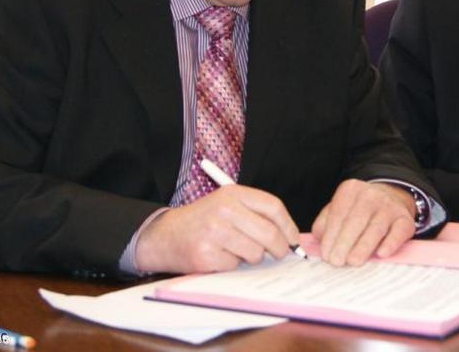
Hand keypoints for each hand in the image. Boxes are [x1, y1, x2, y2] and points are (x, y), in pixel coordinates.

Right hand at [134, 185, 299, 273]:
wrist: (164, 235)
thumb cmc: (204, 220)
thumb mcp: (228, 204)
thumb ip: (255, 213)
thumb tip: (290, 236)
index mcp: (233, 193)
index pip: (273, 206)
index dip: (288, 225)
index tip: (294, 238)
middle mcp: (224, 209)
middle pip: (269, 232)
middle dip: (280, 248)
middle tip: (279, 253)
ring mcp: (214, 232)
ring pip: (255, 252)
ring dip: (252, 257)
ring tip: (238, 250)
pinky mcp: (205, 254)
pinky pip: (235, 266)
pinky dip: (232, 266)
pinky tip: (220, 257)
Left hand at [311, 180, 416, 266]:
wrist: (391, 198)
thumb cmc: (358, 210)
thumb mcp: (339, 208)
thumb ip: (326, 223)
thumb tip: (321, 240)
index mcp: (350, 190)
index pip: (338, 213)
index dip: (331, 236)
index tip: (326, 255)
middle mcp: (371, 195)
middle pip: (356, 220)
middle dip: (344, 242)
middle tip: (336, 261)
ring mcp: (389, 206)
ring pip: (376, 227)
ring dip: (364, 246)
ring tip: (353, 261)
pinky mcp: (405, 219)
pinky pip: (399, 231)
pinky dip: (391, 243)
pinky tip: (382, 254)